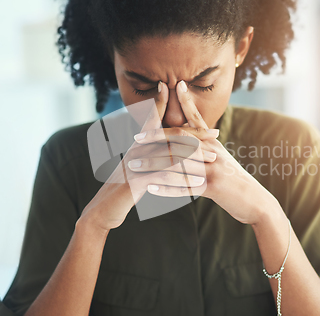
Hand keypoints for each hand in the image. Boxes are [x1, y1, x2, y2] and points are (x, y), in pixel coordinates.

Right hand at [80, 81, 218, 229]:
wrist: (103, 209)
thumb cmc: (125, 188)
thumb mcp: (140, 167)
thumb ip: (154, 154)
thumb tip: (171, 146)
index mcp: (140, 143)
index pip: (160, 121)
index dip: (180, 116)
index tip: (197, 109)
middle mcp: (137, 149)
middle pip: (171, 135)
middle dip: (195, 133)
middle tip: (217, 135)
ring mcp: (136, 164)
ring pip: (170, 154)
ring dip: (194, 156)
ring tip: (213, 159)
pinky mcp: (135, 181)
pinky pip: (163, 177)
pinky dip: (182, 178)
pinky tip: (197, 183)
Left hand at [134, 81, 277, 224]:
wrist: (256, 201)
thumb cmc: (236, 181)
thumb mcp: (222, 159)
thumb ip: (206, 147)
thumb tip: (191, 135)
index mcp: (213, 143)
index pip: (196, 119)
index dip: (185, 102)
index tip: (170, 87)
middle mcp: (213, 151)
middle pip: (180, 138)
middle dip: (155, 137)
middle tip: (135, 138)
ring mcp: (213, 168)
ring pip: (177, 162)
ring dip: (153, 164)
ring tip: (133, 166)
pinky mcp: (213, 186)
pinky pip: (185, 186)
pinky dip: (167, 188)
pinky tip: (151, 188)